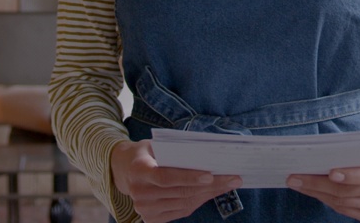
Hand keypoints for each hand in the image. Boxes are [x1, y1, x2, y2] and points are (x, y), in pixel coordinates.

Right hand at [110, 139, 241, 222]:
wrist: (125, 171)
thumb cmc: (147, 154)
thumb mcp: (155, 145)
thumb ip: (174, 151)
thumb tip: (207, 155)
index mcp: (139, 170)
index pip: (165, 177)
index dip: (188, 177)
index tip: (210, 175)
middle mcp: (139, 193)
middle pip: (181, 192)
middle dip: (211, 186)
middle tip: (233, 178)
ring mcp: (144, 209)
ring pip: (185, 203)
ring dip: (209, 194)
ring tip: (228, 184)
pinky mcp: (152, 219)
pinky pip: (182, 211)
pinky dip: (199, 201)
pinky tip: (212, 192)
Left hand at [286, 136, 359, 222]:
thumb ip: (350, 152)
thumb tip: (316, 155)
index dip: (350, 175)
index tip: (330, 172)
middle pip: (348, 192)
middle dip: (318, 185)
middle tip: (295, 178)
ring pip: (343, 204)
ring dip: (317, 194)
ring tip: (298, 185)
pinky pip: (345, 212)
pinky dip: (328, 202)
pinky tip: (314, 193)